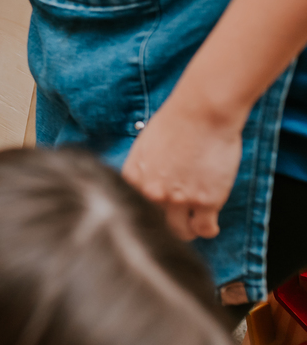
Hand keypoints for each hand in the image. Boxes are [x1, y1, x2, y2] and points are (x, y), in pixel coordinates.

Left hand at [121, 98, 243, 240]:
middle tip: (176, 223)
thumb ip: (143, 172)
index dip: (146, 214)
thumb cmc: (176, 122)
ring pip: (181, 232)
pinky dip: (208, 230)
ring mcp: (178, 199)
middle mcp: (151, 192)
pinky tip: (210, 226)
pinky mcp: (205, 201)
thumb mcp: (145, 147)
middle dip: (166, 226)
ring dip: (187, 230)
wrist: (202, 113)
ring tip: (193, 225)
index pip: (133, 210)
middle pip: (156, 225)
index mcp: (133, 178)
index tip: (154, 218)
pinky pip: (205, 229)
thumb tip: (145, 187)